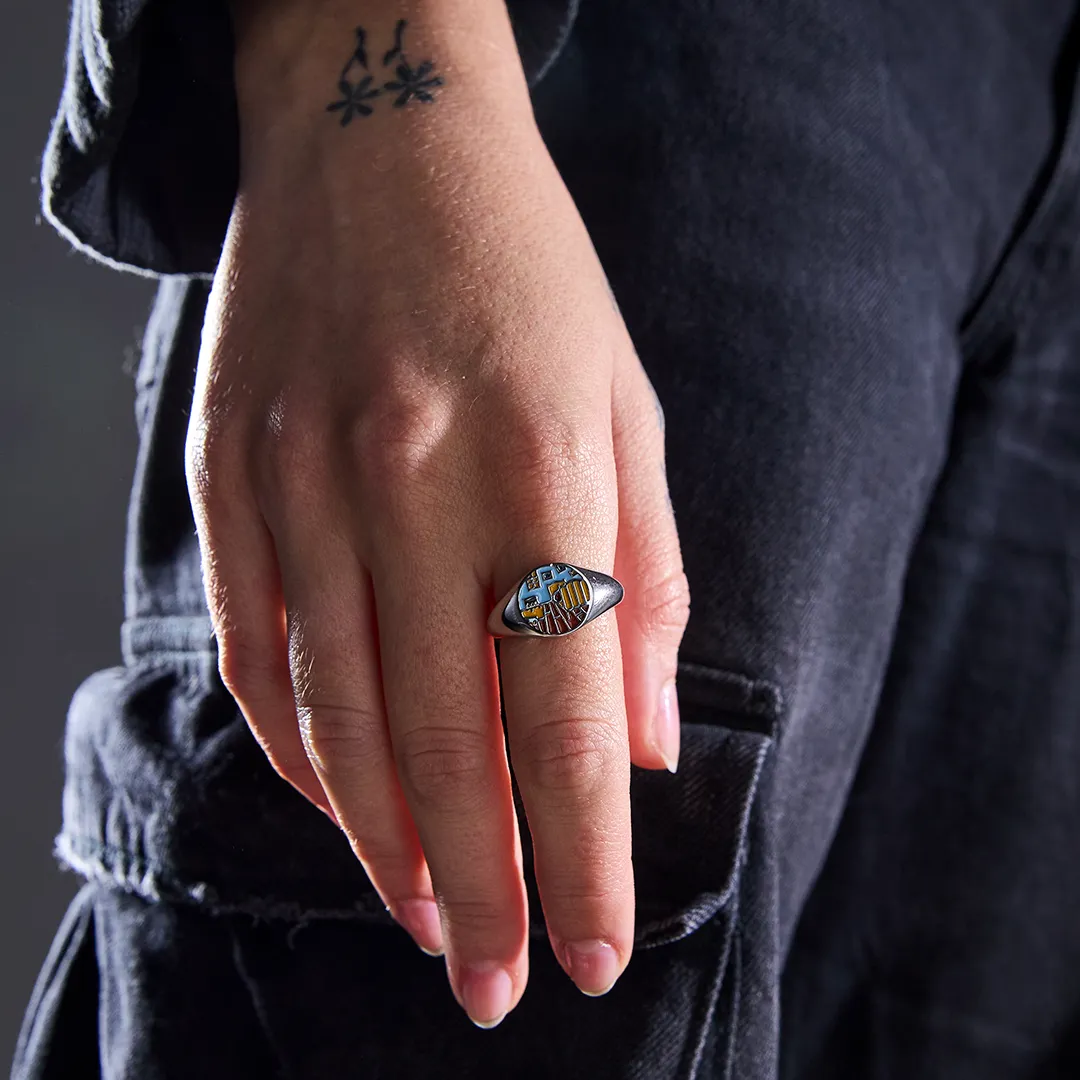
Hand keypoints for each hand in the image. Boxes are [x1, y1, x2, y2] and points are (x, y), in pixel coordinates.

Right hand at [186, 0, 688, 1026]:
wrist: (380, 138)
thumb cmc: (529, 279)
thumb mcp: (626, 411)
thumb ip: (640, 586)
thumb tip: (640, 747)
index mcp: (540, 463)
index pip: (567, 711)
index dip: (584, 854)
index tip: (591, 953)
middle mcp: (410, 480)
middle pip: (443, 739)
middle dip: (478, 886)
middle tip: (493, 985)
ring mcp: (301, 479)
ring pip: (333, 714)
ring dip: (381, 841)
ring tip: (426, 921)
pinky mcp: (228, 475)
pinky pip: (255, 649)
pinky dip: (298, 752)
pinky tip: (341, 808)